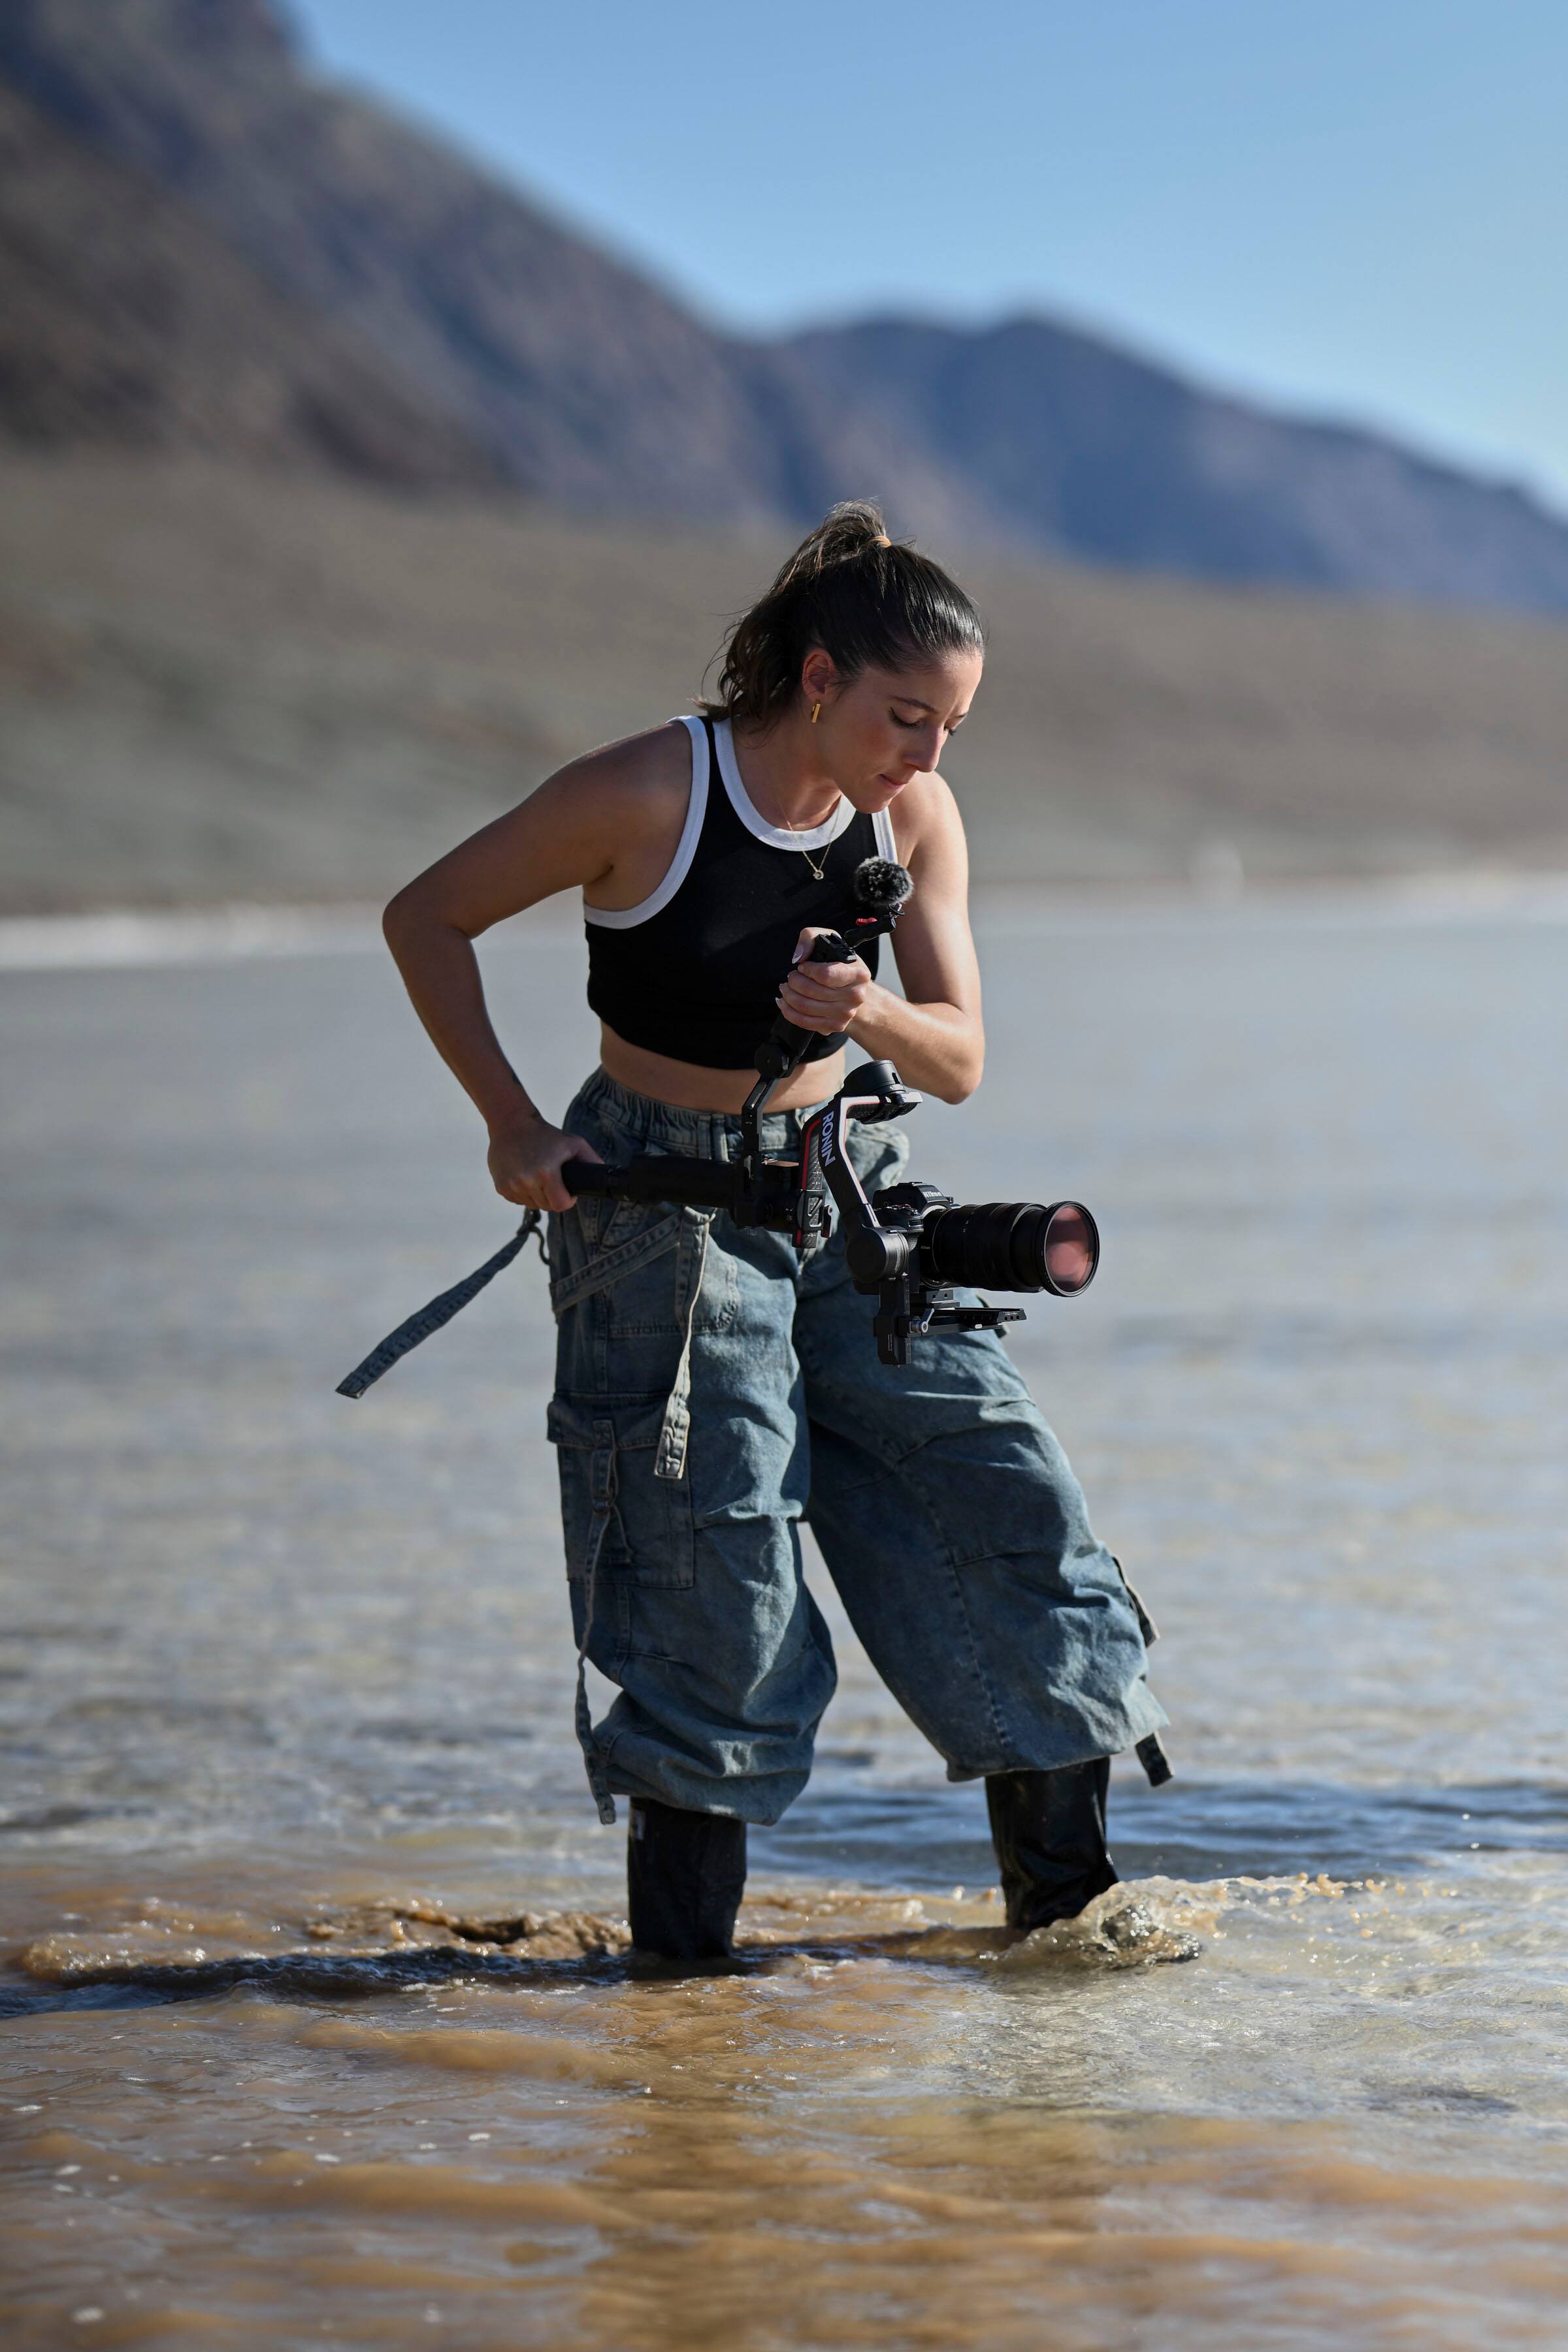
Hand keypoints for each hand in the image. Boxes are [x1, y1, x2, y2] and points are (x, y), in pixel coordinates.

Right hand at [487, 1113, 601, 1213]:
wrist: (511, 1124)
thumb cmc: (545, 1134)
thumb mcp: (574, 1143)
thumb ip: (591, 1160)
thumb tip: (604, 1175)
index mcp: (546, 1173)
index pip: (560, 1205)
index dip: (567, 1201)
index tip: (567, 1193)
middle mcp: (526, 1181)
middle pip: (547, 1207)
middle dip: (553, 1197)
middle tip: (553, 1181)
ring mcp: (511, 1185)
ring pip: (532, 1205)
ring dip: (538, 1196)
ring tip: (538, 1177)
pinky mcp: (501, 1187)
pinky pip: (518, 1200)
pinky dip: (524, 1193)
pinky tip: (525, 1177)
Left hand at [776, 927, 872, 1036]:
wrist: (856, 992)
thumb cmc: (840, 965)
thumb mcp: (830, 940)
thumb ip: (810, 937)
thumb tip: (798, 956)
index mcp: (858, 974)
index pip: (825, 975)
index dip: (807, 970)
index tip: (802, 966)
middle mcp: (855, 996)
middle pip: (811, 991)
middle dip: (793, 982)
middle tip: (791, 977)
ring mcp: (846, 1013)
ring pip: (805, 1007)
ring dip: (788, 996)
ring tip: (785, 987)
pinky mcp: (835, 1026)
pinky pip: (804, 1021)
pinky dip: (788, 1011)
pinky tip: (784, 1002)